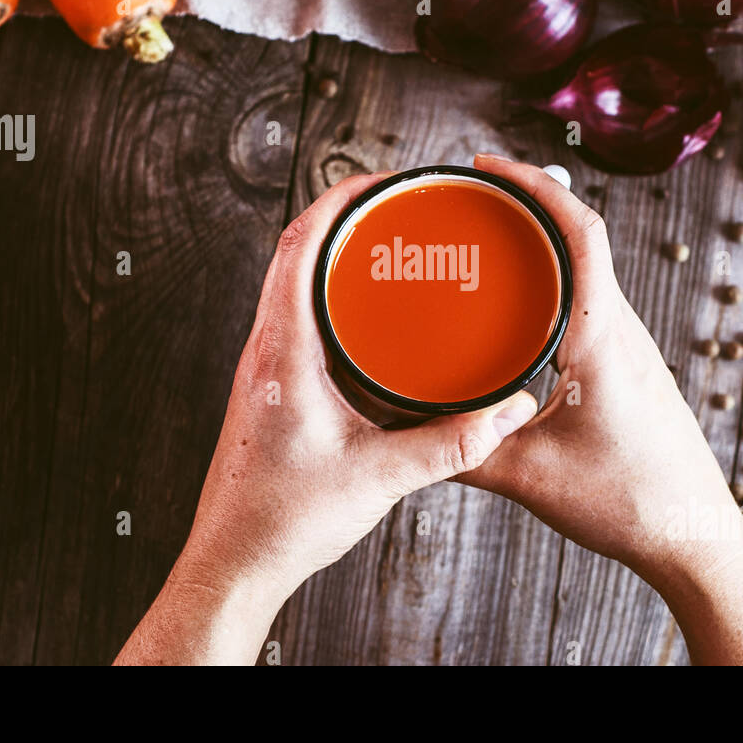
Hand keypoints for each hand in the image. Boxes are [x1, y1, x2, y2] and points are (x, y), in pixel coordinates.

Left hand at [116, 171, 536, 664]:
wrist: (234, 561)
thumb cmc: (284, 519)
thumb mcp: (379, 477)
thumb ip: (450, 444)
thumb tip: (509, 413)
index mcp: (283, 352)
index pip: (298, 245)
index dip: (339, 199)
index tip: (384, 182)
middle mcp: (264, 349)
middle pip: (291, 251)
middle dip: (342, 214)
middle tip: (396, 203)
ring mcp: (262, 368)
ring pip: (287, 282)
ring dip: (330, 252)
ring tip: (384, 244)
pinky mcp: (269, 388)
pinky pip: (293, 316)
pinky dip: (326, 293)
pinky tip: (366, 316)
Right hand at [458, 156, 742, 663]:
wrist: (694, 538)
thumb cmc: (629, 503)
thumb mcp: (528, 478)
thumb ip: (463, 451)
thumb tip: (407, 430)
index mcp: (603, 338)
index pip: (579, 232)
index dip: (534, 186)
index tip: (488, 166)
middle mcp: (625, 330)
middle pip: (583, 238)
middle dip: (529, 203)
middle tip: (474, 195)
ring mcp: (634, 348)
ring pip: (590, 272)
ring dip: (545, 244)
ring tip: (490, 240)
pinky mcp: (632, 369)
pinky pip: (593, 305)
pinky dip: (556, 284)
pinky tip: (521, 308)